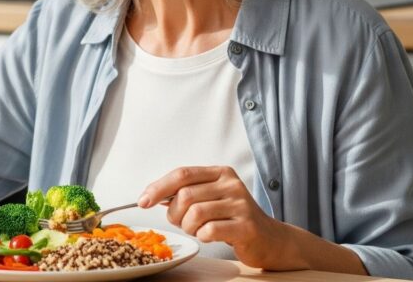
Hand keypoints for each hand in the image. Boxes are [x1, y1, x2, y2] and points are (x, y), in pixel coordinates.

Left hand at [138, 166, 291, 268]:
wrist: (269, 239)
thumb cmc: (233, 218)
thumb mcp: (211, 198)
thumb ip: (186, 192)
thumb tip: (152, 195)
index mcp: (220, 173)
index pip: (182, 174)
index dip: (159, 187)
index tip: (143, 201)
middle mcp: (231, 184)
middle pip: (185, 195)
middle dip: (175, 214)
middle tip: (182, 222)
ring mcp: (241, 204)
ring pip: (195, 214)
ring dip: (189, 227)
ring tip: (198, 230)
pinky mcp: (246, 226)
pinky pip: (209, 231)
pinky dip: (203, 236)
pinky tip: (211, 236)